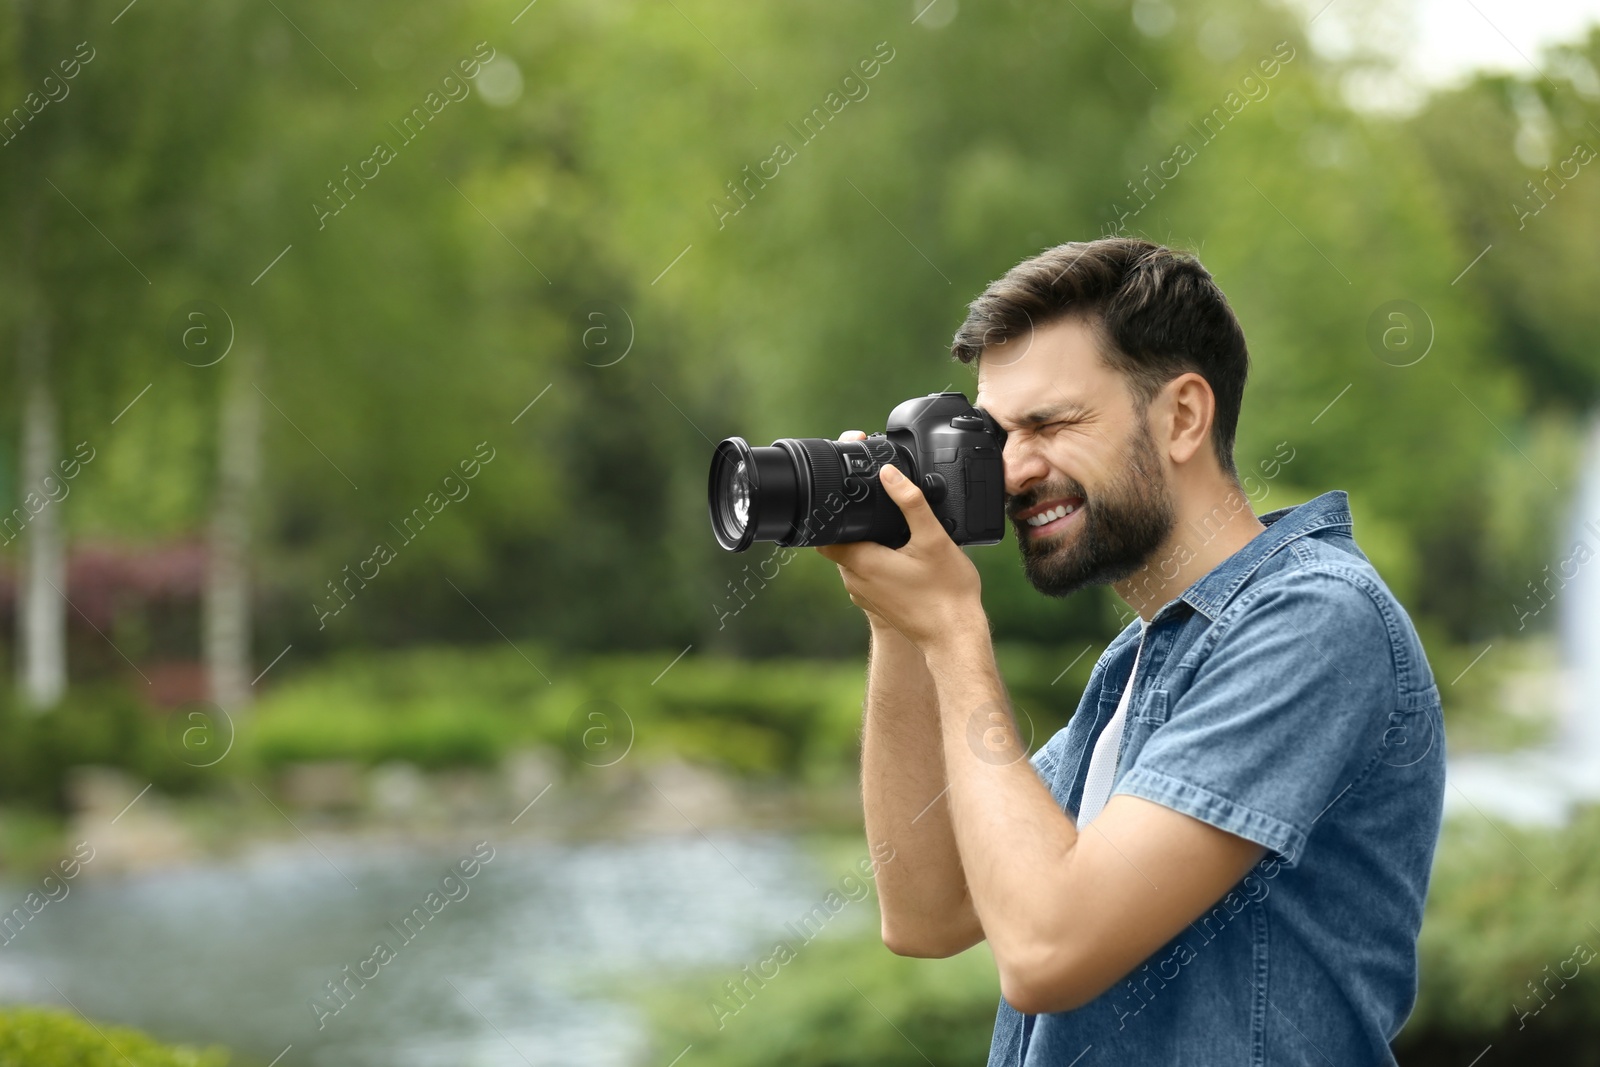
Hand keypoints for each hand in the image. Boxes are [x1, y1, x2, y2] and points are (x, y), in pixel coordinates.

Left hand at [817, 432, 985, 653]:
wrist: (955, 637)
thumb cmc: (946, 593)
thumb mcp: (933, 539)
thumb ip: (910, 502)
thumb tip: (889, 474)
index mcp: (861, 563)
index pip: (824, 534)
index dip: (831, 513)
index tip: (846, 499)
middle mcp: (855, 581)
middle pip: (840, 543)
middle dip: (853, 526)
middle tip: (876, 509)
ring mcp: (865, 595)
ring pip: (854, 559)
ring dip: (867, 543)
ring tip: (894, 531)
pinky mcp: (877, 604)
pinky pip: (867, 575)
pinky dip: (877, 561)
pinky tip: (902, 555)